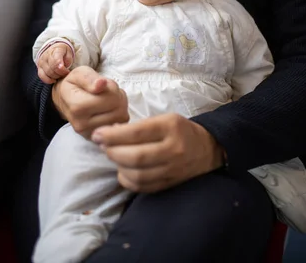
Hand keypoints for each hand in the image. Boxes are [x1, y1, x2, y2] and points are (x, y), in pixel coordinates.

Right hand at [37, 43, 72, 83]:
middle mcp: (46, 55)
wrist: (55, 50)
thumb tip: (63, 67)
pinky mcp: (39, 68)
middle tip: (65, 74)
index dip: (62, 69)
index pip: (56, 61)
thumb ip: (67, 60)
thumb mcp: (69, 54)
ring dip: (55, 77)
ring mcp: (41, 62)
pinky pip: (41, 76)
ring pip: (47, 73)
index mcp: (56, 50)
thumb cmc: (64, 53)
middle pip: (52, 68)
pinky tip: (54, 80)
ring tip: (60, 75)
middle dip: (60, 74)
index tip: (67, 71)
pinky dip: (48, 80)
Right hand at [52, 67, 128, 137]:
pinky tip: (109, 109)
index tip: (103, 83)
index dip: (112, 87)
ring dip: (120, 105)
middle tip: (107, 91)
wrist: (65, 100)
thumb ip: (90, 78)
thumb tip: (101, 84)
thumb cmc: (75, 84)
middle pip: (118, 110)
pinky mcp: (98, 138)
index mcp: (77, 107)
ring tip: (108, 99)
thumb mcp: (80, 73)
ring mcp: (90, 134)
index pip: (110, 98)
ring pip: (122, 118)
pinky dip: (119, 115)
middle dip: (117, 96)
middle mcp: (82, 125)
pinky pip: (120, 125)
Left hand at [91, 113, 224, 192]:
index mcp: (170, 127)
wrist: (208, 149)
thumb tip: (109, 133)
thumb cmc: (179, 130)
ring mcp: (173, 169)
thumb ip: (139, 126)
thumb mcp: (164, 119)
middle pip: (135, 157)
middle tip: (102, 145)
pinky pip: (143, 187)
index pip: (136, 133)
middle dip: (112, 152)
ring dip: (118, 166)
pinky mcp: (171, 184)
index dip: (112, 135)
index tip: (97, 134)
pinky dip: (128, 180)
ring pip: (138, 174)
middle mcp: (173, 149)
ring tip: (112, 156)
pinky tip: (123, 170)